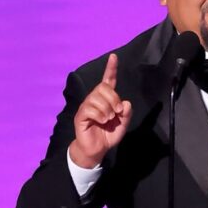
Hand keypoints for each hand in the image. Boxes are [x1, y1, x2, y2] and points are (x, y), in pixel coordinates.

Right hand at [69, 53, 132, 167]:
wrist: (97, 150)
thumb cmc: (108, 135)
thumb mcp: (122, 125)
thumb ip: (126, 114)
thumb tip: (125, 103)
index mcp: (105, 99)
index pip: (107, 80)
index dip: (111, 69)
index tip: (114, 57)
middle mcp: (94, 100)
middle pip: (103, 88)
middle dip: (113, 99)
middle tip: (117, 112)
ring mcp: (86, 107)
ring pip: (96, 98)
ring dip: (107, 109)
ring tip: (108, 119)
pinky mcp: (80, 116)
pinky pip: (90, 109)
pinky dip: (99, 115)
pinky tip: (101, 121)